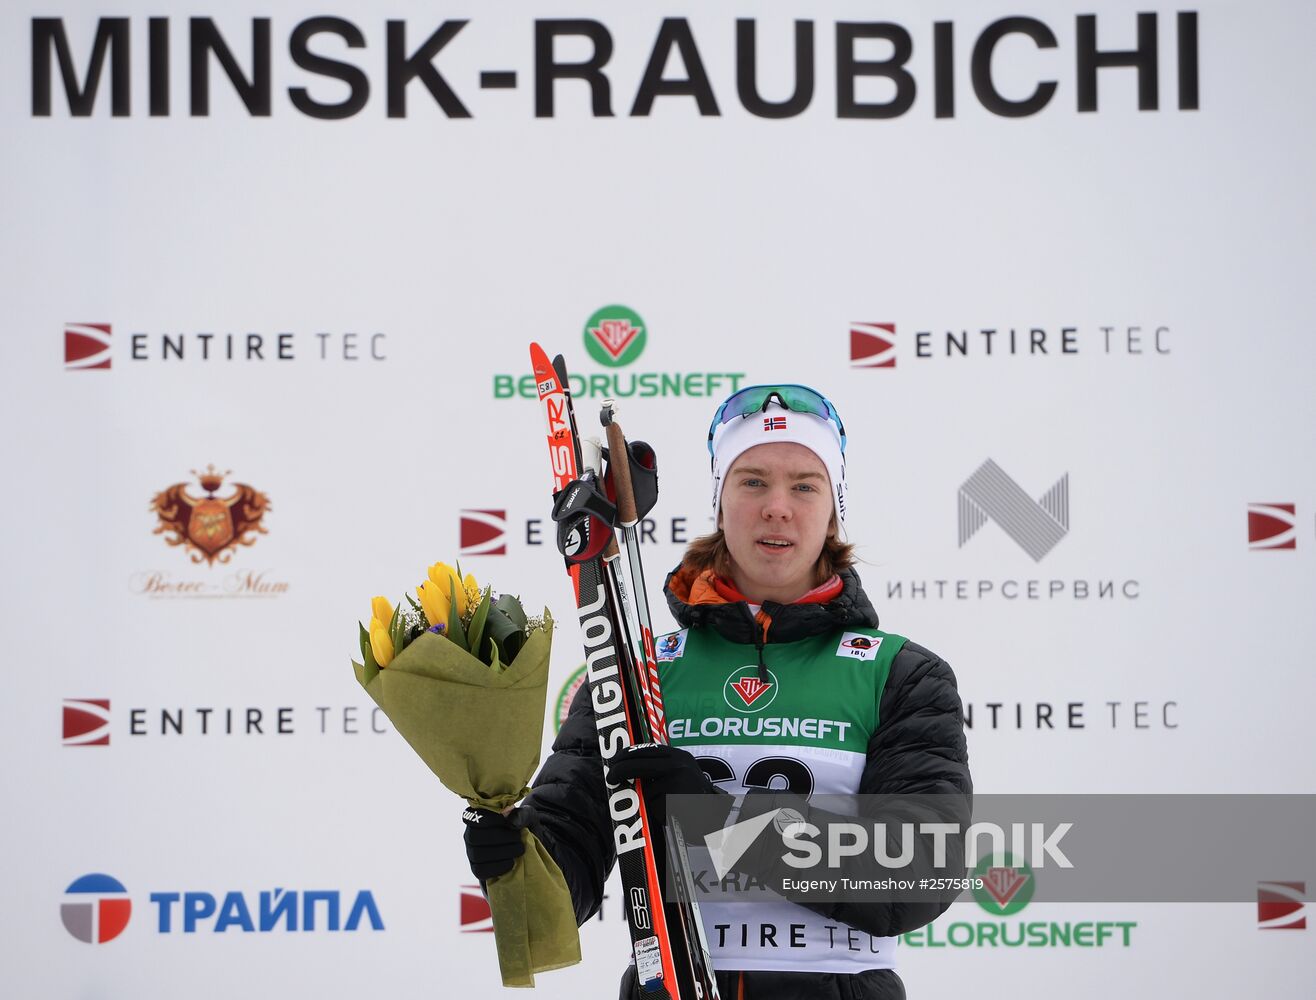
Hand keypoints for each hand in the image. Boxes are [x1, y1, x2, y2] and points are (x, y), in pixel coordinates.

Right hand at [462, 806, 524, 881]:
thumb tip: (512, 822)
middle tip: (518, 839)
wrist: (524, 846)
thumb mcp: (527, 816)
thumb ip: (521, 815)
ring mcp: (471, 852)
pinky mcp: (476, 868)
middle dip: (499, 838)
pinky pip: (480, 870)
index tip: (510, 823)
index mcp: (479, 816)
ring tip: (518, 851)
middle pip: (474, 836)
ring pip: (477, 854)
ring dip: (501, 853)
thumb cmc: (523, 827)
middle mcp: (470, 833)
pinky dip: (497, 867)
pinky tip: (511, 863)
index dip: (491, 820)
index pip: (475, 817)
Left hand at [606, 743, 720, 830]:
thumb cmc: (691, 796)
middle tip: (610, 778)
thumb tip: (625, 766)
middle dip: (620, 771)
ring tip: (664, 804)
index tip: (614, 761)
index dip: (626, 754)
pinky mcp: (672, 800)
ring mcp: (675, 781)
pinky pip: (652, 806)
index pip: (646, 749)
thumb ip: (659, 767)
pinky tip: (669, 813)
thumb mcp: (680, 773)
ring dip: (646, 799)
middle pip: (637, 764)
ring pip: (644, 789)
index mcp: (679, 756)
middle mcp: (678, 764)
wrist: (714, 816)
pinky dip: (654, 811)